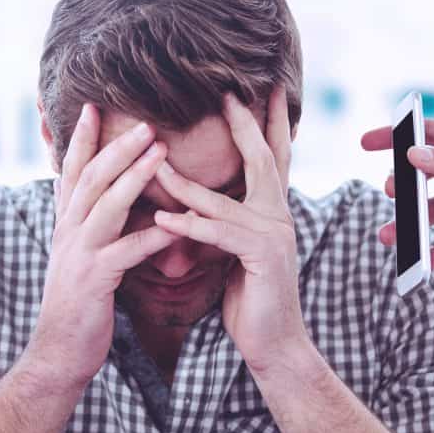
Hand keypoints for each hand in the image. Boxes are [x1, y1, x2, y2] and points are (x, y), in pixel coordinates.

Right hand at [22, 104, 178, 387]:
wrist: (58, 352)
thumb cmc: (78, 305)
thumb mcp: (79, 257)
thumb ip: (90, 227)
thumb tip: (104, 200)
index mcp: (66, 224)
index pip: (72, 171)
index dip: (81, 139)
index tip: (93, 107)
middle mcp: (68, 232)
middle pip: (91, 178)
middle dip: (116, 146)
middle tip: (145, 120)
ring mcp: (79, 254)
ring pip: (106, 205)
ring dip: (134, 176)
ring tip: (161, 152)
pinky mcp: (95, 280)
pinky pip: (127, 252)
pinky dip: (153, 236)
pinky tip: (177, 225)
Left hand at [154, 89, 308, 376]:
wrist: (273, 343)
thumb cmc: (250, 298)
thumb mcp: (235, 251)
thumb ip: (225, 221)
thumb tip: (199, 200)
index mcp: (273, 211)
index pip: (272, 157)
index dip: (268, 122)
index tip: (263, 89)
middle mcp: (279, 216)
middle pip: (262, 159)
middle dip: (245, 124)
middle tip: (227, 93)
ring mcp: (274, 235)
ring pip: (223, 199)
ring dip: (184, 182)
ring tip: (154, 162)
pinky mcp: (261, 257)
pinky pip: (218, 234)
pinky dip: (189, 226)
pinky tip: (162, 220)